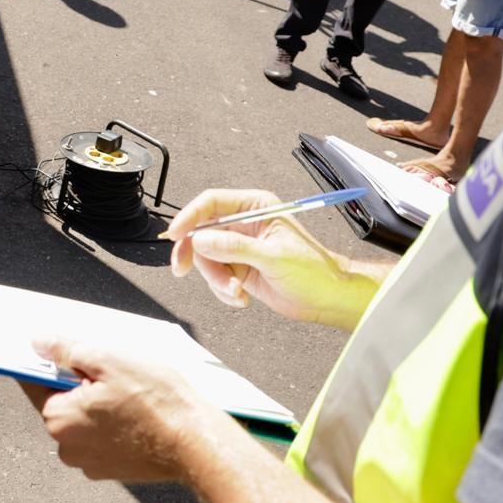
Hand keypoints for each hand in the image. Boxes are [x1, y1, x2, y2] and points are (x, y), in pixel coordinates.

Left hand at [21, 339, 217, 482]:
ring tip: (130, 392)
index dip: (48, 361)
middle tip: (111, 370)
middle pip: (63, 402)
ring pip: (85, 421)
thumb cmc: (155, 400)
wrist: (195, 443)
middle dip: (80, 384)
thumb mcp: (107, 359)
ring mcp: (90, 462)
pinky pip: (103, 438)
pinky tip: (137, 412)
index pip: (35, 381)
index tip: (60, 351)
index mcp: (58, 418)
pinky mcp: (112, 470)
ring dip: (99, 405)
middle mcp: (66, 446)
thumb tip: (39, 344)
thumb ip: (66, 350)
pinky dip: (114, 424)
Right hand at [163, 189, 367, 325]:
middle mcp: (244, 224)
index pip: (212, 203)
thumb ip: (235, 246)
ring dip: (216, 279)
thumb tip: (201, 239)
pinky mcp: (238, 268)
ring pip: (206, 259)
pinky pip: (215, 277)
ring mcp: (239, 247)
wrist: (326, 299)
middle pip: (201, 232)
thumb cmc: (314, 271)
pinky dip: (223, 290)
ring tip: (236, 291)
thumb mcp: (273, 256)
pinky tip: (241, 297)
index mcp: (256, 207)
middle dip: (196, 255)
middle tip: (183, 269)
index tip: (176, 234)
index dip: (190, 216)